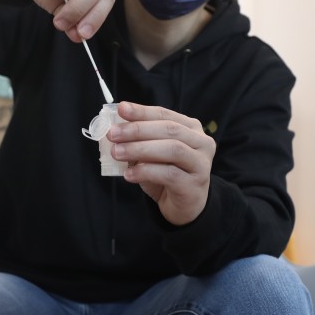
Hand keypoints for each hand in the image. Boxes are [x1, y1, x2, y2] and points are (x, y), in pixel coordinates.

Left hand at [108, 101, 215, 225]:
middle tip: (113, 134)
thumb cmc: (166, 175)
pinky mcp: (194, 184)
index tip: (121, 109)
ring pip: (172, 149)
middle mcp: (201, 142)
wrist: (184, 206)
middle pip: (169, 129)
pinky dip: (146, 172)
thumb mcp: (152, 154)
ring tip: (117, 153)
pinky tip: (129, 174)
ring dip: (140, 149)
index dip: (142, 111)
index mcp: (191, 128)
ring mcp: (201, 164)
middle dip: (138, 130)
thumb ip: (140, 140)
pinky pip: (169, 174)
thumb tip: (115, 130)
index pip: (165, 114)